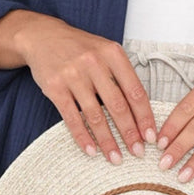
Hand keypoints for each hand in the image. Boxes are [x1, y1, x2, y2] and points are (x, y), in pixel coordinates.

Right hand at [16, 16, 156, 163]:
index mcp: (113, 54)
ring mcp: (73, 75)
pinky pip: (71, 118)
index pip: (135, 91)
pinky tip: (91, 150)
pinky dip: (83, 137)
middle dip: (129, 133)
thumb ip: (122, 75)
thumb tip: (140, 112)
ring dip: (107, 141)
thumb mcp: (105, 51)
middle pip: (117, 105)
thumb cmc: (79, 47)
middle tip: (138, 152)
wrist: (43, 37)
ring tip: (116, 158)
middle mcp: (94, 63)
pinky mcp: (55, 88)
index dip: (144, 116)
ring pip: (95, 116)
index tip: (151, 136)